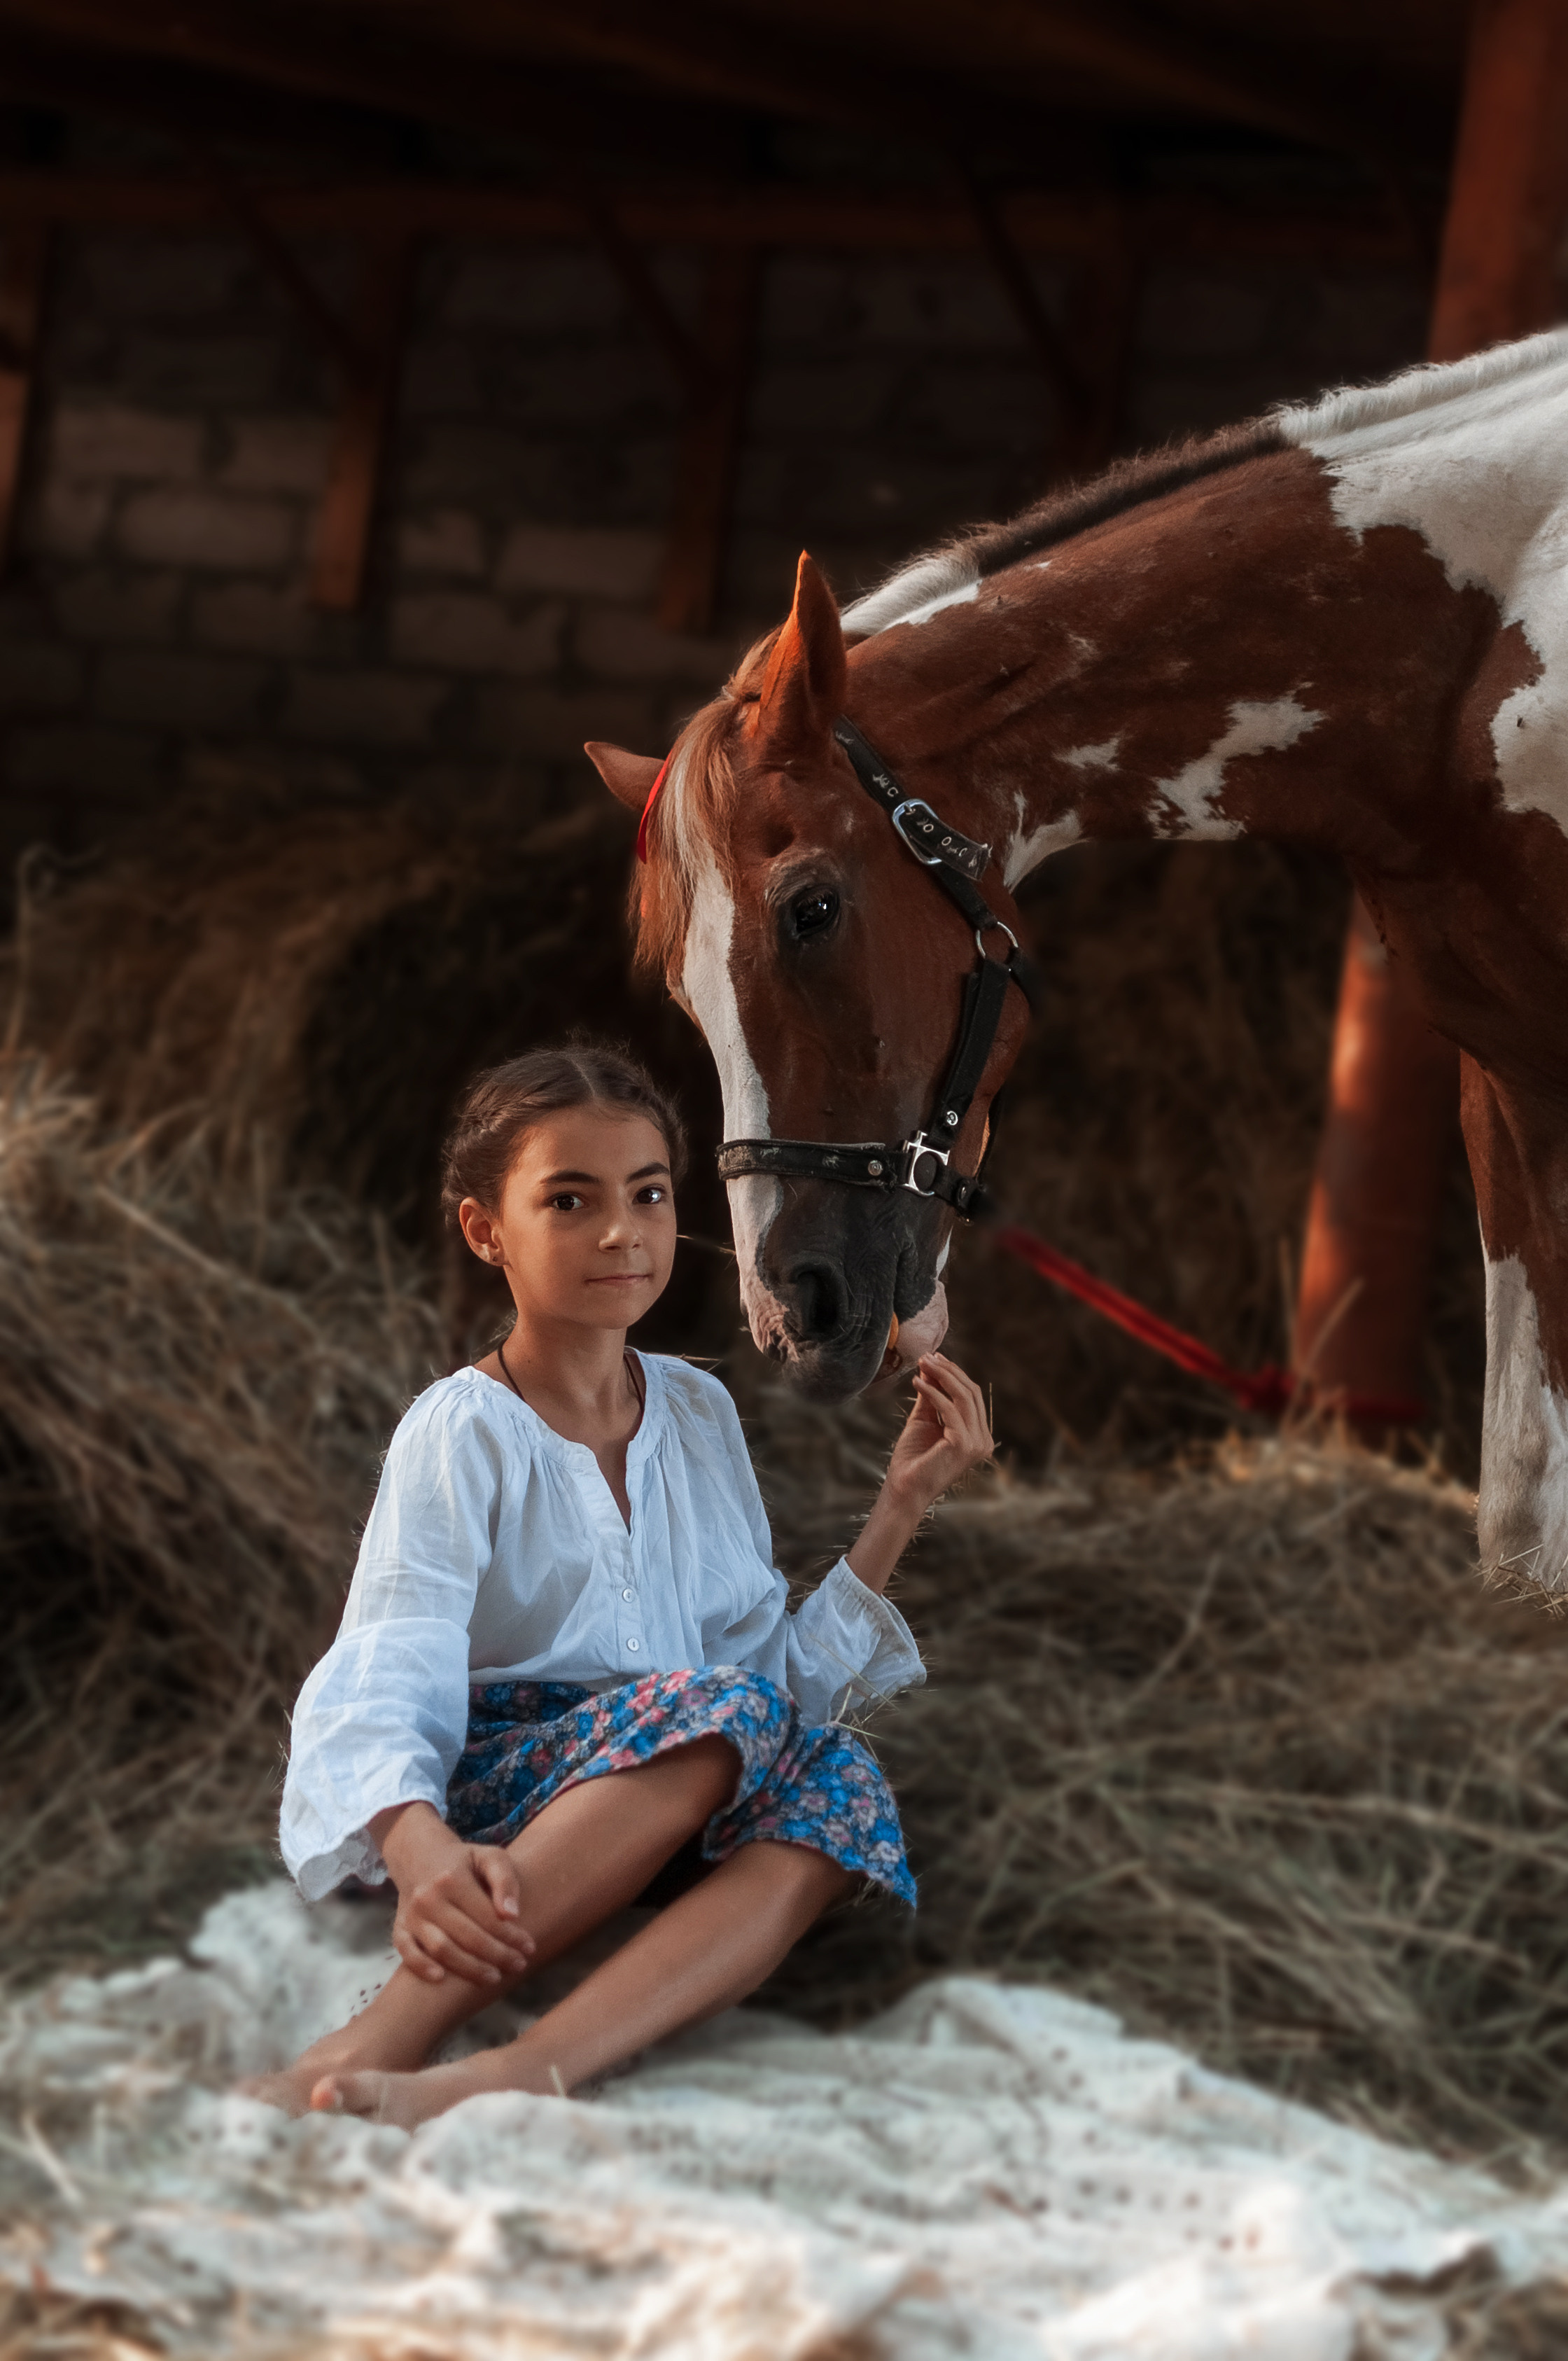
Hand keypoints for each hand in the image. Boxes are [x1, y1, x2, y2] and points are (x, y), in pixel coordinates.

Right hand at [370, 1801, 536, 1987]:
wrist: (420, 1855)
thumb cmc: (464, 1860)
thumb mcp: (490, 1857)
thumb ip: (505, 1880)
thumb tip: (512, 1915)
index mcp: (453, 1879)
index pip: (487, 1916)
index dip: (511, 1936)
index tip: (530, 1948)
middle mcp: (428, 1898)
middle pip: (467, 1936)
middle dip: (496, 1956)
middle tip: (519, 1966)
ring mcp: (412, 1915)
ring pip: (440, 1949)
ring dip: (469, 1968)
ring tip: (494, 1978)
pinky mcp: (400, 1927)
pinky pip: (406, 1952)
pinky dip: (421, 1967)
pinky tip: (441, 1979)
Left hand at [882, 1352, 993, 1514]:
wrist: (903, 1488)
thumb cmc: (913, 1459)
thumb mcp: (924, 1419)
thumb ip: (931, 1395)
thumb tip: (931, 1366)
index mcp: (979, 1436)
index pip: (972, 1396)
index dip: (954, 1373)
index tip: (934, 1357)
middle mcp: (983, 1441)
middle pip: (971, 1393)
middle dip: (948, 1370)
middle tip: (927, 1356)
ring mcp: (976, 1444)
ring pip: (964, 1397)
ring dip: (942, 1376)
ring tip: (922, 1364)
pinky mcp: (964, 1444)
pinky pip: (950, 1408)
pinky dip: (933, 1392)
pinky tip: (917, 1383)